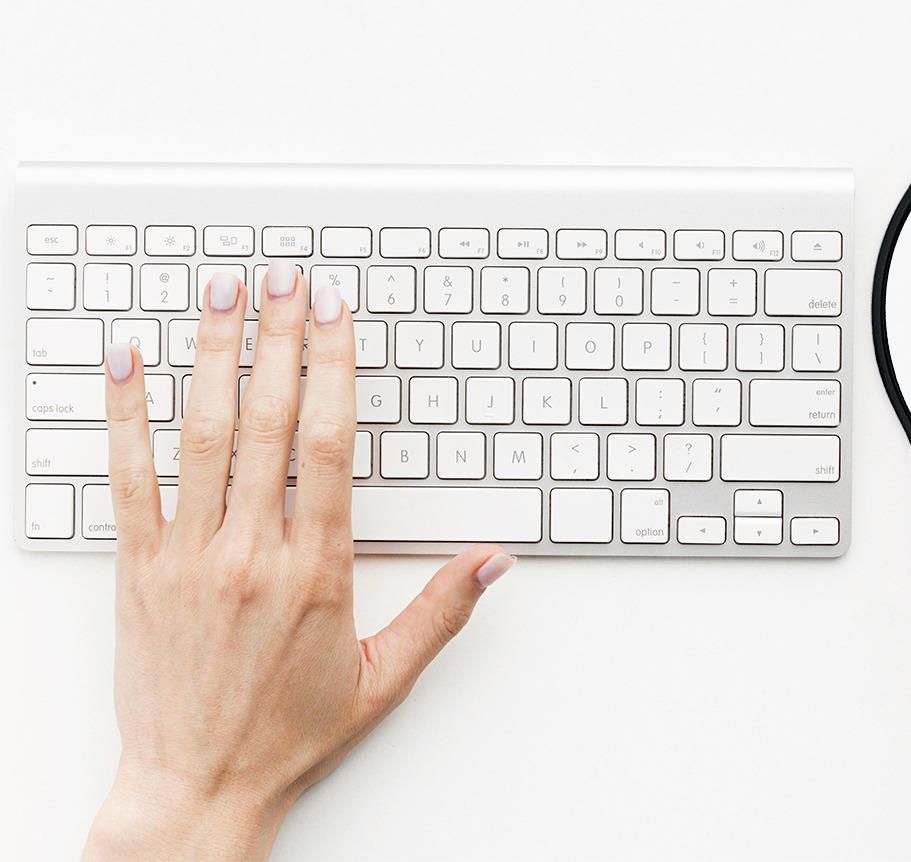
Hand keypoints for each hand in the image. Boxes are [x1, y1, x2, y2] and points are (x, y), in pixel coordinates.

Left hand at [83, 263, 514, 860]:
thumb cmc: (289, 735)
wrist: (196, 788)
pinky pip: (126, 480)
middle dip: (276, 338)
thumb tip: (493, 561)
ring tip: (219, 293)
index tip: (333, 314)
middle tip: (281, 276)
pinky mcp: (138, 570)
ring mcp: (187, 557)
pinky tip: (126, 362)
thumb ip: (441, 611)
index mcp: (315, 572)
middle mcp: (249, 553)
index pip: (327, 446)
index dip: (332, 368)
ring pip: (200, 435)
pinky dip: (123, 416)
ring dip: (211, 355)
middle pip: (267, 421)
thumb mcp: (384, 678)